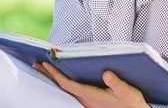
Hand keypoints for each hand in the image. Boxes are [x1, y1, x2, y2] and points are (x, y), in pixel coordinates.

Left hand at [33, 62, 150, 107]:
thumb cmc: (131, 104)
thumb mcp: (127, 92)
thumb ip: (116, 83)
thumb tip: (106, 73)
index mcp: (91, 96)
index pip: (68, 84)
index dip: (55, 74)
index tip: (45, 64)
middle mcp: (86, 100)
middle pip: (62, 87)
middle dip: (49, 75)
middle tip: (36, 64)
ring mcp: (87, 102)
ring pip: (66, 90)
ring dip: (55, 79)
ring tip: (44, 69)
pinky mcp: (91, 102)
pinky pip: (72, 91)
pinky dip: (64, 83)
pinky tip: (62, 79)